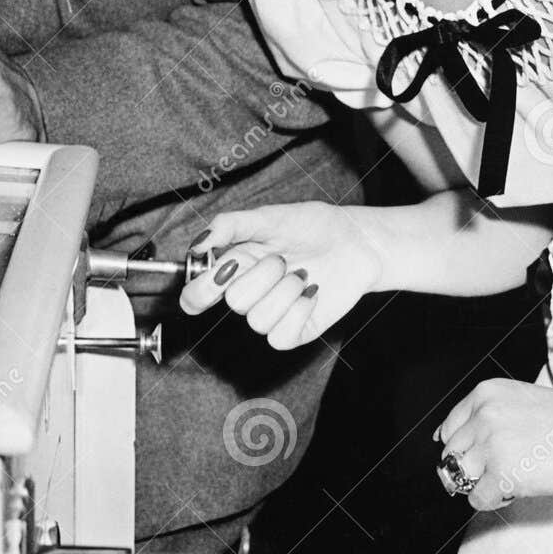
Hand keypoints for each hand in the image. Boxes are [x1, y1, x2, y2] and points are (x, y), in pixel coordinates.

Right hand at [178, 202, 382, 349]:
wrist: (355, 241)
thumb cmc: (312, 226)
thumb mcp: (269, 217)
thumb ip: (230, 226)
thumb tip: (197, 245)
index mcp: (234, 267)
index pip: (196, 295)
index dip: (197, 293)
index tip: (219, 274)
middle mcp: (249, 294)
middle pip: (233, 302)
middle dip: (262, 275)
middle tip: (282, 258)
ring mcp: (272, 315)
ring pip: (258, 320)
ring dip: (285, 291)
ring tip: (302, 273)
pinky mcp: (295, 332)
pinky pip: (281, 336)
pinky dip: (299, 311)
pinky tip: (311, 292)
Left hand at [435, 379, 552, 510]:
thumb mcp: (522, 403)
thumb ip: (491, 419)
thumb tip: (460, 450)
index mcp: (485, 393)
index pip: (448, 430)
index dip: (466, 450)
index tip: (484, 459)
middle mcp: (483, 415)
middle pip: (452, 456)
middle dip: (474, 469)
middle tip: (508, 470)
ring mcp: (491, 444)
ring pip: (461, 478)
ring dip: (484, 485)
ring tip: (516, 478)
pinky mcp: (504, 473)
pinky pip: (478, 499)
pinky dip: (496, 501)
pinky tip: (521, 489)